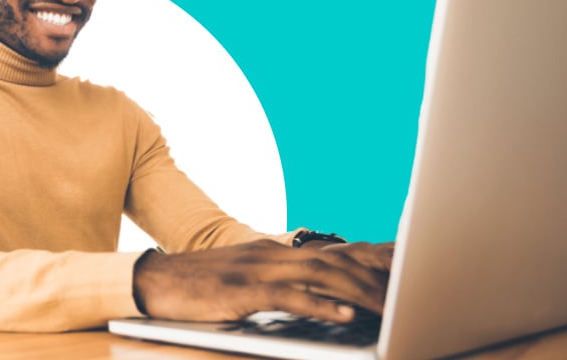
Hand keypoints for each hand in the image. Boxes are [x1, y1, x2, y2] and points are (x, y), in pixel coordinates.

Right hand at [132, 239, 391, 323]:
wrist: (154, 279)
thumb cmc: (200, 286)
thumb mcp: (246, 279)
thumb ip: (282, 284)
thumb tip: (323, 302)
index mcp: (275, 252)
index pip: (333, 251)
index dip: (372, 257)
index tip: (408, 267)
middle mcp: (271, 254)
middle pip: (335, 261)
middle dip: (376, 277)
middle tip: (412, 291)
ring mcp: (257, 270)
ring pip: (320, 274)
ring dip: (358, 290)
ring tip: (390, 306)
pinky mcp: (242, 291)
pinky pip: (288, 296)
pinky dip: (319, 304)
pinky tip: (343, 315)